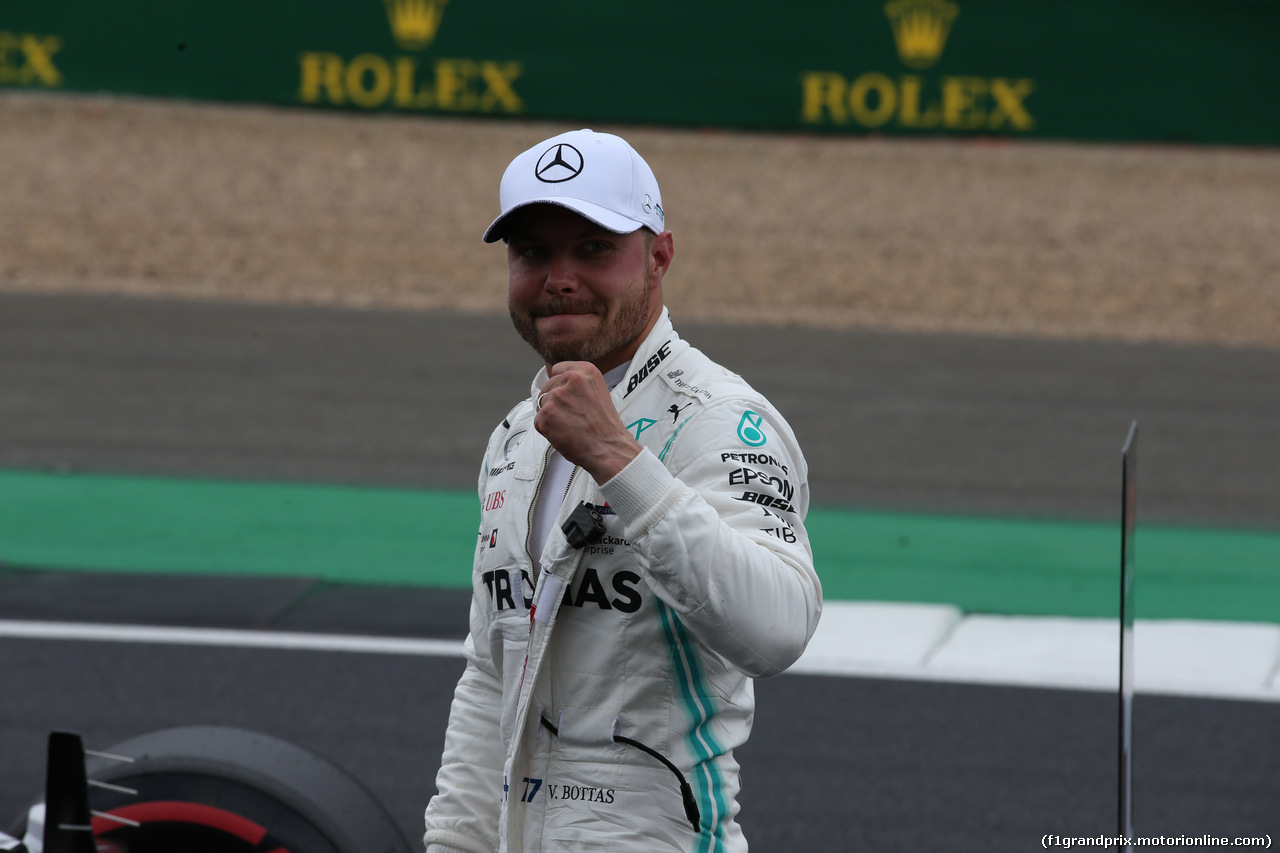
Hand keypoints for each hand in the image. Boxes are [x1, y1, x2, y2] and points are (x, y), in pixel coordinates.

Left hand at [534, 362, 641, 483]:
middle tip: (573, 416)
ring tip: (570, 426)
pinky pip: (538, 421)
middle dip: (555, 402)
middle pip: (548, 387)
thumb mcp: (597, 391)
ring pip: (542, 405)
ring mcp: (556, 396)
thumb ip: (577, 384)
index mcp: (585, 370)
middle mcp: (570, 379)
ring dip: (551, 416)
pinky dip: (547, 430)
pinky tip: (564, 434)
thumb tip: (557, 385)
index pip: (558, 369)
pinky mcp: (546, 414)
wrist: (608, 448)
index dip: (560, 385)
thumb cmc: (605, 425)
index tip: (568, 397)